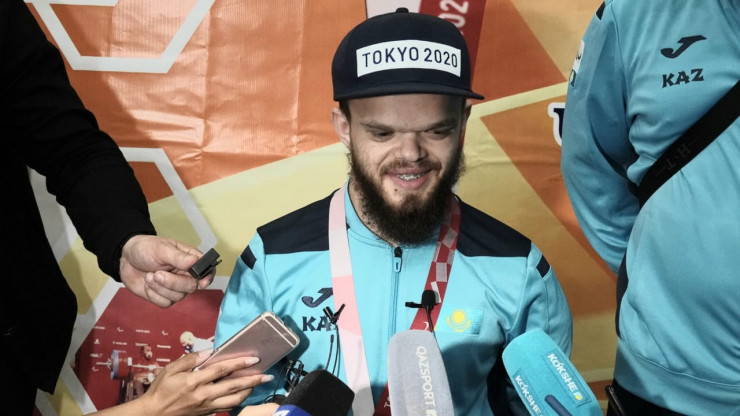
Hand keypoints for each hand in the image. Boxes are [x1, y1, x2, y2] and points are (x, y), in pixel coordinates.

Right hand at [88, 350, 272, 415]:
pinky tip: (245, 394)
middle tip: (267, 374)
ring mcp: (207, 406)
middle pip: (233, 386)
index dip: (238, 364)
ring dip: (249, 391)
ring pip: (234, 400)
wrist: (154, 414)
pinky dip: (238, 400)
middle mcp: (203, 395)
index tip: (253, 359)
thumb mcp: (171, 370)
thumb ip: (190, 359)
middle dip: (252, 380)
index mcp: (194, 381)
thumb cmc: (162, 389)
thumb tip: (209, 351)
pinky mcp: (208, 413)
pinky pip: (227, 407)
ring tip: (259, 383)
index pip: (221, 370)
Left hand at [119, 235, 214, 306]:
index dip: (207, 278)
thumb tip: (195, 261)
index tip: (201, 282)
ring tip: (150, 275)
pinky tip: (148, 284)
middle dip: (173, 283)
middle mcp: (185, 275)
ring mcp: (174, 287)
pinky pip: (165, 303)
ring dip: (160, 288)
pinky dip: (154, 295)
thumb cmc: (146, 248)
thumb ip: (179, 257)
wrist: (125, 259)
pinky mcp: (163, 296)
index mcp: (190, 260)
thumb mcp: (161, 249)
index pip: (207, 271)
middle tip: (158, 273)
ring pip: (177, 297)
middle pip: (191, 287)